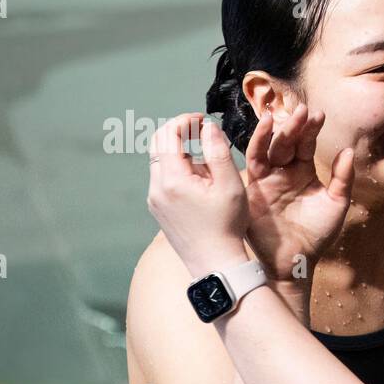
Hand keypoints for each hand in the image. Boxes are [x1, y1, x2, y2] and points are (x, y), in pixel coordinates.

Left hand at [146, 113, 249, 276]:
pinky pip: (162, 178)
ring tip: (208, 166)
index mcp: (172, 178)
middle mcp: (156, 187)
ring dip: (180, 152)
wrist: (215, 263)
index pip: (168, 134)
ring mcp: (154, 199)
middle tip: (202, 131)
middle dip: (178, 132)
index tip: (203, 121)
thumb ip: (218, 151)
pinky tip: (200, 184)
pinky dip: (178, 170)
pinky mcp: (157, 208)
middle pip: (158, 143)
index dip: (185, 121)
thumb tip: (208, 126)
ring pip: (160, 161)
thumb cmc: (227, 225)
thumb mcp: (229, 185)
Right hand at [242, 103, 354, 281]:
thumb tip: (348, 150)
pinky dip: (258, 142)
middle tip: (303, 109)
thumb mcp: (336, 204)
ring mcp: (268, 176)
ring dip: (277, 130)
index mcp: (304, 171)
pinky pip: (254, 159)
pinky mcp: (254, 185)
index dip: (312, 129)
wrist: (295, 260)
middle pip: (289, 141)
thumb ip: (343, 178)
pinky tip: (264, 127)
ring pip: (271, 146)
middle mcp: (285, 170)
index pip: (307, 144)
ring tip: (285, 114)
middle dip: (295, 125)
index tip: (319, 114)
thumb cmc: (317, 234)